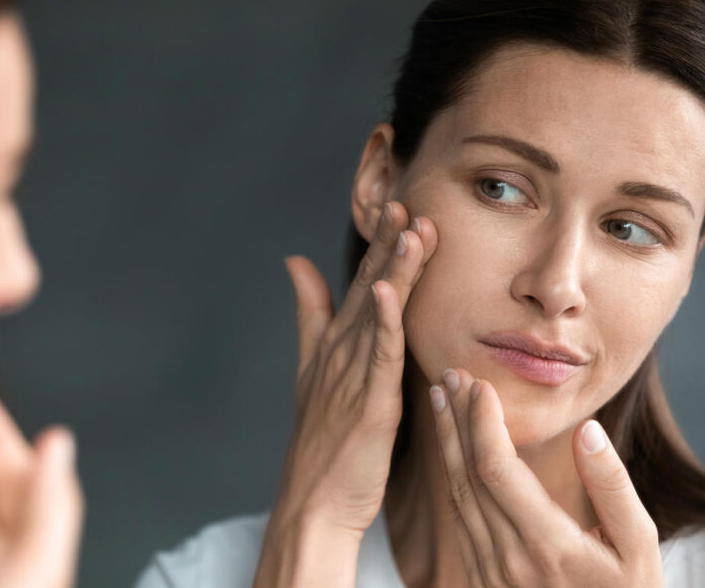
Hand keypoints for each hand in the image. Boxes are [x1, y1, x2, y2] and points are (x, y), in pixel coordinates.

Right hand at [253, 201, 436, 586]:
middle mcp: (341, 352)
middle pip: (369, 288)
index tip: (398, 206)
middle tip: (405, 200)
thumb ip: (309, 314)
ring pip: (378, 313)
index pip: (362, 284)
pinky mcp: (367, 403)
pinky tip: (387, 291)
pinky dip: (383, 322)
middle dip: (387, 244)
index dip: (380, 246)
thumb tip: (295, 262)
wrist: (313, 502)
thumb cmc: (321, 443)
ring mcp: (352, 376)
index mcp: (336, 344)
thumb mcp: (312, 369)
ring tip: (409, 229)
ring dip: (393, 270)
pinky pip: (378, 356)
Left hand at [430, 368, 663, 587]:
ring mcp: (490, 573)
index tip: (480, 384)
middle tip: (451, 375)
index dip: (482, 421)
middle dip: (456, 419)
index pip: (497, 469)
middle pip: (467, 475)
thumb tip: (587, 431)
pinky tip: (451, 447)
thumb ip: (613, 487)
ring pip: (456, 495)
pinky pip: (458, 518)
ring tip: (441, 399)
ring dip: (446, 443)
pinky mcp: (481, 580)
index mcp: (549, 546)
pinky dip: (451, 474)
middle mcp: (509, 560)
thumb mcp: (640, 546)